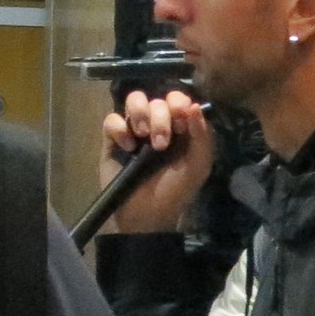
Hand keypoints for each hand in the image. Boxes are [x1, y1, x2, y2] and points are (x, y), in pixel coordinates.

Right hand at [99, 90, 212, 234]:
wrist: (145, 215)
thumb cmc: (175, 192)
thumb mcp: (197, 167)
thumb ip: (203, 137)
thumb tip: (196, 105)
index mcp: (181, 128)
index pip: (179, 100)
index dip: (179, 104)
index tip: (181, 123)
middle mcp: (157, 124)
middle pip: (158, 99)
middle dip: (161, 117)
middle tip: (161, 143)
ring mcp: (134, 130)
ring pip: (135, 100)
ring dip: (141, 113)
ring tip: (143, 136)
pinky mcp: (113, 140)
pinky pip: (112, 119)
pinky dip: (120, 128)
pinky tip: (128, 147)